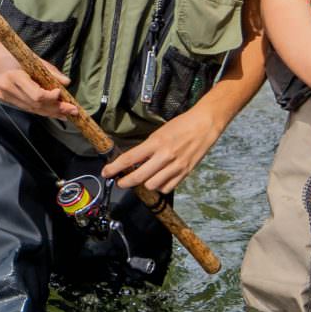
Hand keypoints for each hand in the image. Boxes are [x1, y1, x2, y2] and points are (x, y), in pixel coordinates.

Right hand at [0, 42, 75, 118]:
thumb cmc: (6, 50)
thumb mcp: (29, 56)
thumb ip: (48, 70)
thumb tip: (66, 82)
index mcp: (14, 76)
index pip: (36, 95)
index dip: (51, 98)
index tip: (61, 93)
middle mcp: (7, 89)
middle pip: (35, 105)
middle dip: (55, 109)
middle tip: (72, 110)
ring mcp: (3, 95)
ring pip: (30, 109)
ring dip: (48, 112)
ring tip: (64, 114)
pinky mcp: (2, 98)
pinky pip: (23, 106)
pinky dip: (37, 109)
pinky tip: (48, 111)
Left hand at [103, 104, 220, 195]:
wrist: (204, 124)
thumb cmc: (181, 125)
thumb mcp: (159, 133)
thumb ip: (147, 148)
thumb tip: (133, 161)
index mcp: (156, 142)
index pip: (129, 158)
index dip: (115, 168)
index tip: (106, 172)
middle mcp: (165, 155)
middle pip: (138, 177)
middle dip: (125, 182)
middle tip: (120, 182)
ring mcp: (176, 166)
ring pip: (152, 185)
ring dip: (144, 184)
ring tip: (143, 179)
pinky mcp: (185, 172)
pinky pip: (167, 187)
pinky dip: (160, 186)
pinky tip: (158, 180)